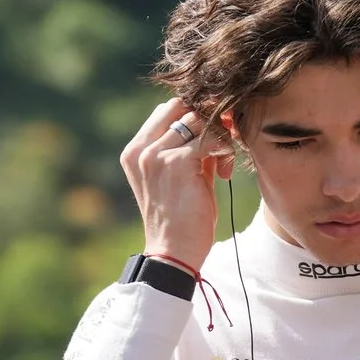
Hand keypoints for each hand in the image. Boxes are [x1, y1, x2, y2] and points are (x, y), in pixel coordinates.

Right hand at [119, 97, 234, 272]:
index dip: (194, 115)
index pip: (166, 110)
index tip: (214, 135)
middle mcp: (141, 149)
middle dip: (207, 120)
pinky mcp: (176, 162)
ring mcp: (156, 154)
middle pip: (181, 107)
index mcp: (135, 151)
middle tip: (223, 143)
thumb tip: (213, 123)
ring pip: (198, 120)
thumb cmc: (180, 219)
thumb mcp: (179, 178)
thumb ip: (188, 150)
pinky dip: (224, 150)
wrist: (174, 252)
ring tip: (223, 164)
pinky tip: (225, 173)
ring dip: (219, 136)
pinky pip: (211, 139)